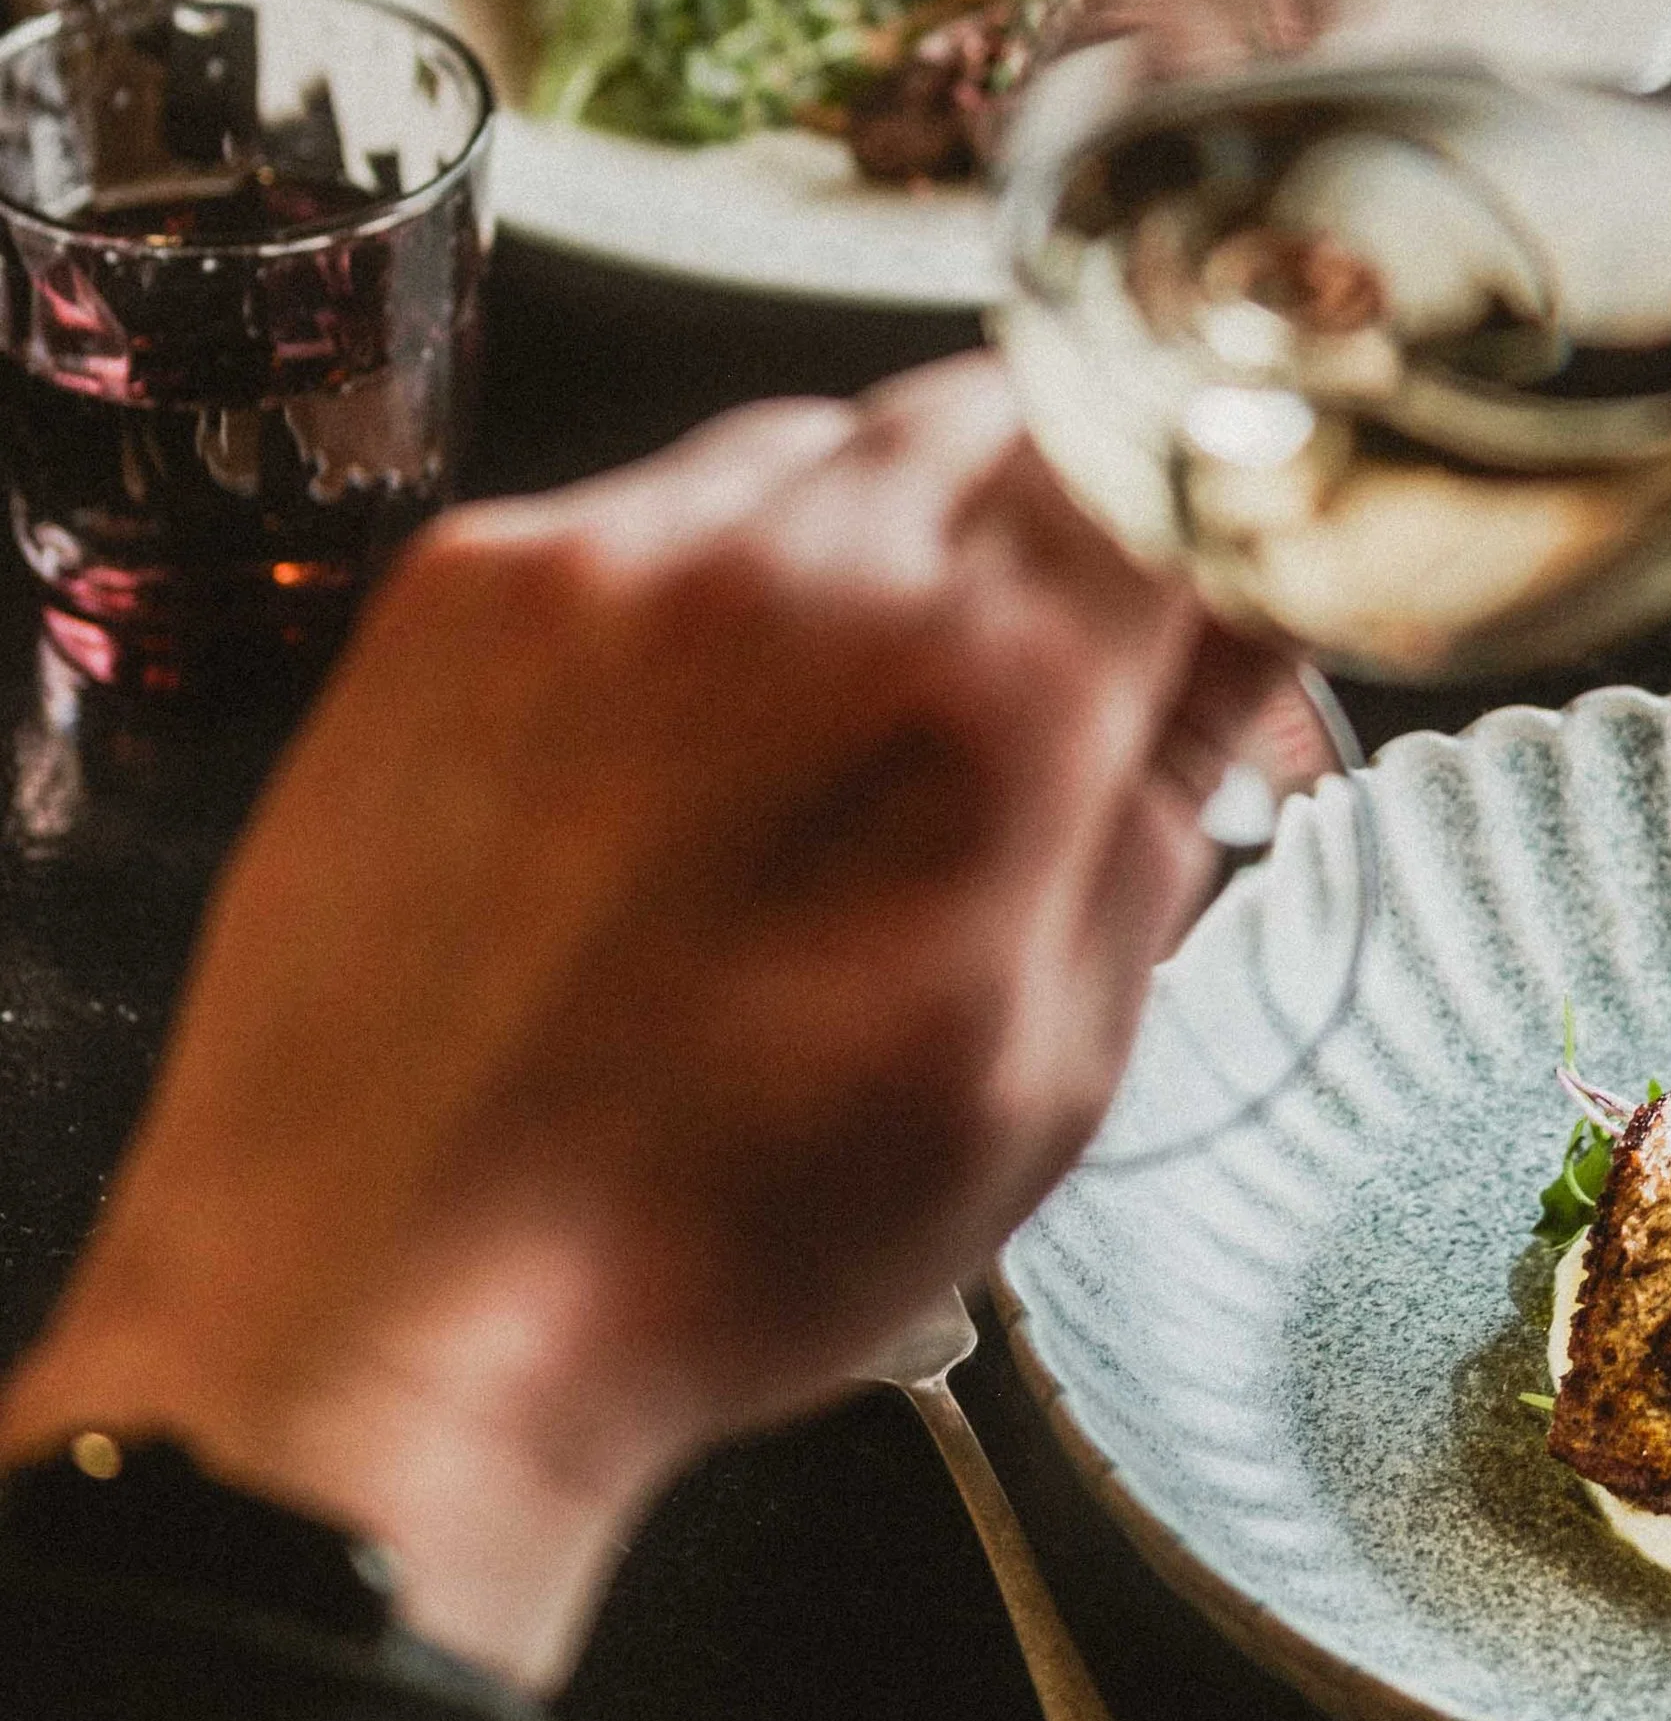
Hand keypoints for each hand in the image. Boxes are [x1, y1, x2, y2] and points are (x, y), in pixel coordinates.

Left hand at [0, 363, 1266, 1686]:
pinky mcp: (463, 585)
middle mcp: (801, 576)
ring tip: (839, 732)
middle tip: (1042, 668)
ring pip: (819, 443)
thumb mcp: (1040, 1065)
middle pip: (1001, 413)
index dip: (1213, 522)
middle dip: (1058, 518)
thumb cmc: (703, 1241)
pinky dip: (703, 582)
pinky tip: (682, 744)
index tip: (1205, 599)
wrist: (379, 1308)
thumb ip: (1162, 806)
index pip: (1167, 464)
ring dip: (877, 538)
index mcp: (987, 696)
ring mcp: (611, 562)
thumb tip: (1243, 641)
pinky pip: (642, 505)